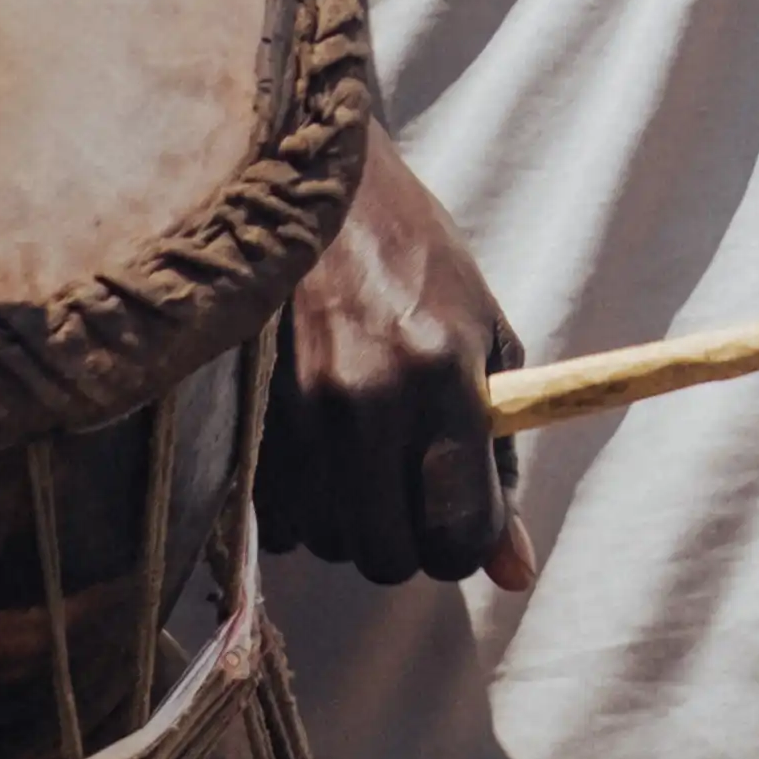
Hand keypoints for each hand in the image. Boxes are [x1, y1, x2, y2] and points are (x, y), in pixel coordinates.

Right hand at [264, 139, 534, 589]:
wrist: (315, 185)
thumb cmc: (418, 257)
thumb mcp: (487, 339)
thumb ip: (502, 458)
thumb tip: (514, 572)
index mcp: (441, 376)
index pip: (458, 530)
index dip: (469, 544)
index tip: (465, 519)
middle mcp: (367, 399)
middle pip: (388, 555)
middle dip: (409, 543)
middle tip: (414, 495)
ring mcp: (296, 408)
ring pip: (328, 542)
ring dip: (352, 524)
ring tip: (365, 461)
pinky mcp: (244, 412)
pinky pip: (276, 516)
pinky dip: (301, 506)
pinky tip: (318, 455)